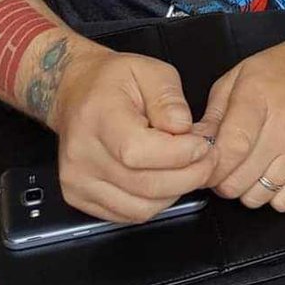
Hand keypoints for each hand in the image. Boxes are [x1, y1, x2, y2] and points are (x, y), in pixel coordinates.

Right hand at [50, 44, 216, 222]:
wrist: (76, 92)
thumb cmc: (113, 81)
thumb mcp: (150, 70)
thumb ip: (169, 99)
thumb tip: (183, 129)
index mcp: (97, 117)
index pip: (138, 152)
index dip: (179, 154)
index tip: (202, 144)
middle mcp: (81, 154)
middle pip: (145, 185)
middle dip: (189, 176)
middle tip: (208, 159)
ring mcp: (77, 181)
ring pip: (141, 207)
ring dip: (175, 192)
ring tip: (186, 167)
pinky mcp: (80, 197)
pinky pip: (129, 214)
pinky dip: (155, 202)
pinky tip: (163, 178)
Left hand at [198, 37, 284, 210]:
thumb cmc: (278, 73)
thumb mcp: (234, 80)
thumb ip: (211, 116)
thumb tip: (192, 147)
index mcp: (258, 97)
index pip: (232, 148)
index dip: (211, 167)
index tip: (203, 168)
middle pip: (240, 178)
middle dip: (221, 180)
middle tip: (223, 166)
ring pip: (259, 195)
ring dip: (245, 189)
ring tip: (247, 168)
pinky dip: (271, 196)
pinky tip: (268, 174)